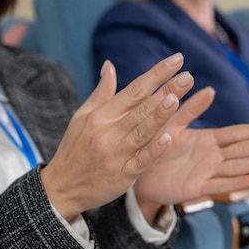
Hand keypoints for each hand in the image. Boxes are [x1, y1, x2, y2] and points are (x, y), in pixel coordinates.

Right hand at [41, 53, 194, 220]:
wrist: (61, 188)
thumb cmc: (74, 149)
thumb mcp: (82, 118)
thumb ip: (101, 93)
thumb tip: (110, 65)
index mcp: (101, 115)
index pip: (134, 89)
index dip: (156, 74)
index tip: (177, 60)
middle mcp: (108, 132)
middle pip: (141, 107)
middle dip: (166, 91)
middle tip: (188, 76)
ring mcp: (115, 154)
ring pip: (142, 131)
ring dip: (160, 115)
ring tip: (177, 99)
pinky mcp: (122, 175)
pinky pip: (141, 161)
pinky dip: (154, 150)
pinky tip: (168, 138)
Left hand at [134, 87, 248, 217]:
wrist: (134, 170)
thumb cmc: (152, 144)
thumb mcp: (171, 122)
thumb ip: (189, 108)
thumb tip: (210, 89)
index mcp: (206, 139)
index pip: (236, 134)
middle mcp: (210, 156)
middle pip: (242, 149)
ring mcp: (205, 172)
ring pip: (236, 166)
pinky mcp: (195, 188)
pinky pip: (218, 185)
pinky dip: (235, 183)